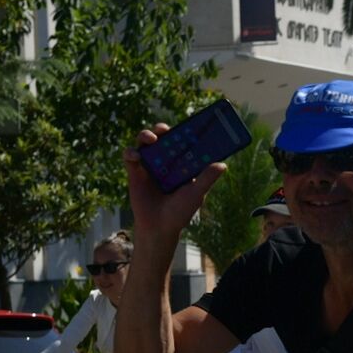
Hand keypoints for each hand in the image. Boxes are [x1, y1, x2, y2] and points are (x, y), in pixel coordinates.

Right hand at [122, 124, 228, 239]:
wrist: (159, 227)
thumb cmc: (180, 211)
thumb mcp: (196, 193)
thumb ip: (207, 178)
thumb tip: (223, 164)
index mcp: (182, 162)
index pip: (183, 141)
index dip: (184, 131)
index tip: (187, 125)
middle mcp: (165, 160)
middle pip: (162, 137)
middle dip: (162, 129)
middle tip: (164, 130)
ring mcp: (149, 164)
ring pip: (145, 142)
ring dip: (145, 135)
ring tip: (151, 139)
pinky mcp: (135, 171)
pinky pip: (130, 156)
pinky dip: (131, 152)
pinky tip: (137, 156)